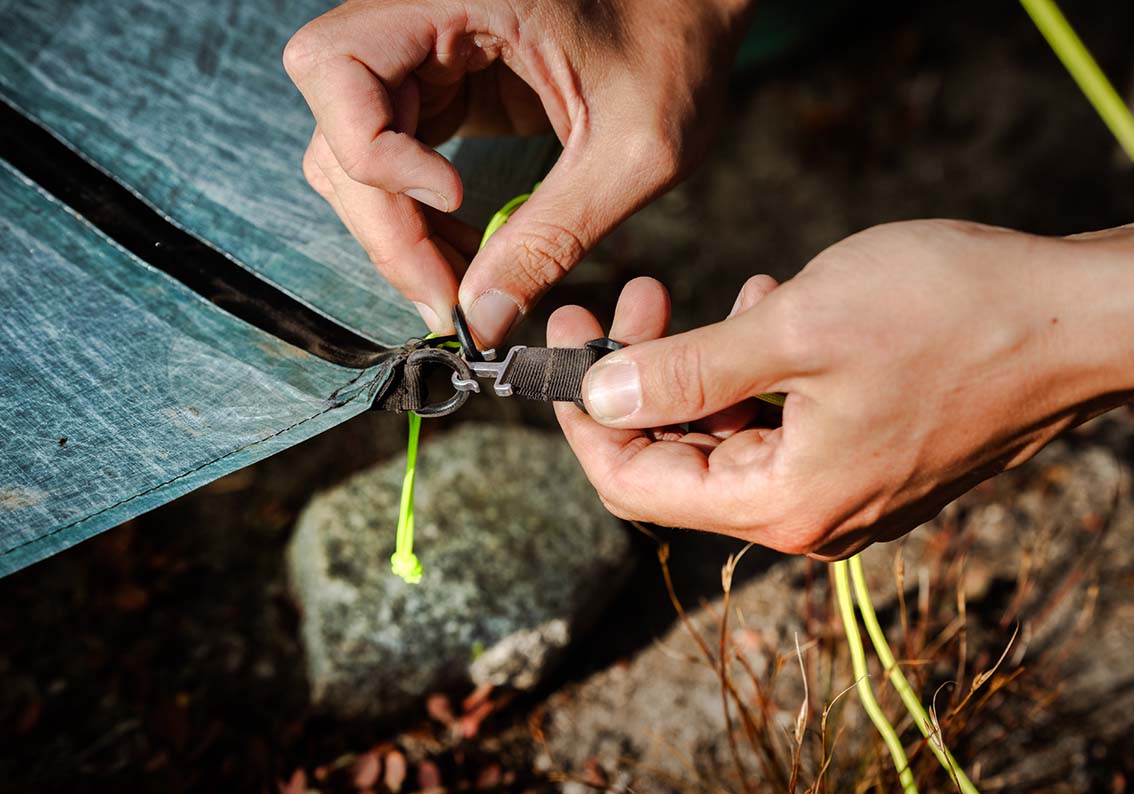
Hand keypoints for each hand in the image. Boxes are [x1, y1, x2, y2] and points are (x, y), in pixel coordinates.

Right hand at [284, 0, 752, 343]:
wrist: (694, 16)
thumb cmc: (676, 52)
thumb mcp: (631, 151)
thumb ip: (554, 235)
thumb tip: (481, 320)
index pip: (336, 69)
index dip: (377, 152)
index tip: (457, 199)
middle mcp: (417, 16)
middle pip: (337, 128)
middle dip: (387, 224)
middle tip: (447, 299)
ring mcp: (422, 53)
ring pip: (354, 154)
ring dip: (398, 231)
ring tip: (464, 286)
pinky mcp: (440, 88)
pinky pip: (393, 161)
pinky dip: (420, 219)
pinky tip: (471, 255)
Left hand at [549, 219, 1133, 557]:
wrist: (1079, 318)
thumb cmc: (950, 314)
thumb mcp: (795, 329)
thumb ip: (685, 372)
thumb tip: (596, 398)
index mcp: (783, 502)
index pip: (637, 486)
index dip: (583, 422)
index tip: (563, 348)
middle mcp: (809, 517)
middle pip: (679, 462)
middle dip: (638, 381)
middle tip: (628, 298)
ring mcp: (845, 492)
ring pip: (729, 440)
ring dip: (697, 370)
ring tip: (698, 296)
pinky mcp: (872, 460)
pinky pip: (780, 427)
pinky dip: (752, 374)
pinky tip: (761, 308)